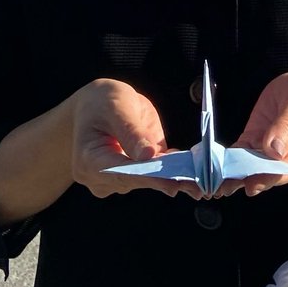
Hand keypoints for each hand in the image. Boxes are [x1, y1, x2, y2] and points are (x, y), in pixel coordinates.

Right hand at [70, 79, 198, 199]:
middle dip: (167, 180)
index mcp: (88, 160)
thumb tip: (148, 156)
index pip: (121, 173)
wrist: (94, 106)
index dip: (148, 178)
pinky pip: (153, 175)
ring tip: (198, 179)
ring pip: (147, 180)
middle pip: (137, 180)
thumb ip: (131, 130)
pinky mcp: (132, 175)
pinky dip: (171, 172)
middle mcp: (100, 178)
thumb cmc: (101, 101)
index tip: (172, 183)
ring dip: (173, 178)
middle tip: (196, 185)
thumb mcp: (116, 106)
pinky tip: (191, 171)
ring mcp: (116, 180)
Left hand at [220, 67, 287, 197]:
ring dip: (232, 174)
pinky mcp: (260, 145)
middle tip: (223, 185)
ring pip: (252, 168)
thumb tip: (272, 151)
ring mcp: (276, 157)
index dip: (268, 176)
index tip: (250, 182)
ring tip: (212, 183)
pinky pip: (244, 154)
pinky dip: (228, 160)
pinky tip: (213, 167)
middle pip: (269, 174)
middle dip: (246, 178)